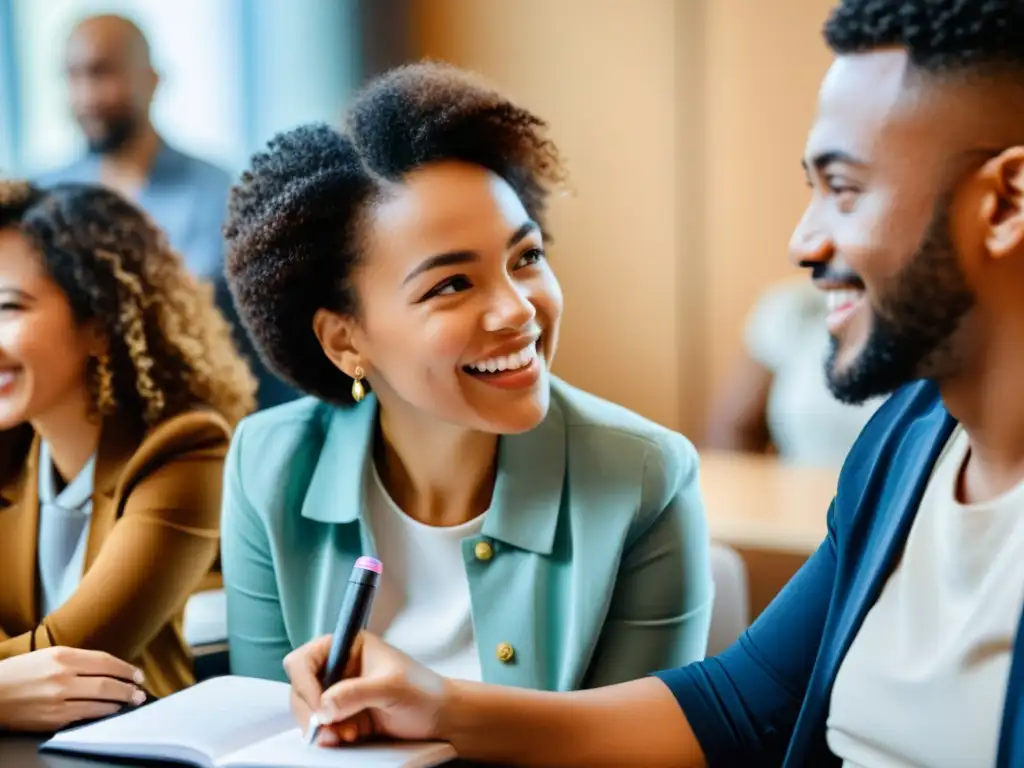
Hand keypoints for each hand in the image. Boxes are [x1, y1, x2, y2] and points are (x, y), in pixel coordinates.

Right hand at [0, 647, 145, 731]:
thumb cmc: (18, 673)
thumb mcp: (47, 655)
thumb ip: (76, 660)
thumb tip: (106, 668)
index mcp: (62, 656)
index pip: (105, 661)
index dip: (125, 669)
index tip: (138, 674)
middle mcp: (62, 676)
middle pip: (107, 683)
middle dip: (128, 689)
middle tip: (140, 692)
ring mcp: (58, 699)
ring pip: (99, 702)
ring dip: (119, 703)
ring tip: (131, 702)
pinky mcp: (52, 719)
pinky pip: (85, 716)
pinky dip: (101, 713)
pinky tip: (110, 711)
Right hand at [284, 631, 447, 746]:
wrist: (441, 718)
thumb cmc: (424, 691)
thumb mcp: (391, 687)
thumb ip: (355, 693)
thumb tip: (323, 706)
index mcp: (348, 646)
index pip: (305, 659)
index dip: (305, 683)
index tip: (318, 706)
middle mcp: (339, 668)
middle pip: (300, 688)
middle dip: (311, 711)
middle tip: (327, 728)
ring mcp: (339, 693)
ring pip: (308, 711)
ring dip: (321, 727)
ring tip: (347, 734)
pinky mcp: (344, 716)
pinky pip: (322, 728)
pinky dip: (329, 736)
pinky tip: (347, 738)